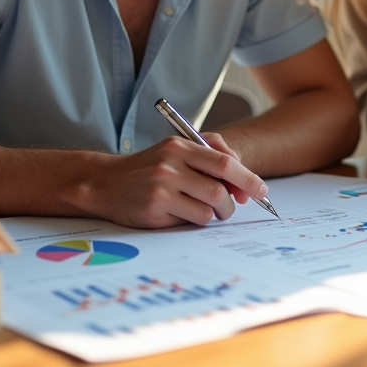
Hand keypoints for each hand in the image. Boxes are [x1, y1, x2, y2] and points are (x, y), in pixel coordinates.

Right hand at [86, 133, 268, 228]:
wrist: (105, 182)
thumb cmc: (148, 167)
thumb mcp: (175, 149)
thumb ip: (210, 153)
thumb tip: (243, 177)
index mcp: (180, 146)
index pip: (224, 162)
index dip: (247, 178)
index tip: (261, 191)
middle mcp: (171, 165)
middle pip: (220, 189)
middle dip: (232, 203)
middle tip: (230, 207)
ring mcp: (161, 188)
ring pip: (209, 208)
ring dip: (215, 214)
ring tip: (205, 210)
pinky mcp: (154, 210)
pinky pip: (191, 220)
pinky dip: (194, 220)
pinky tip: (181, 214)